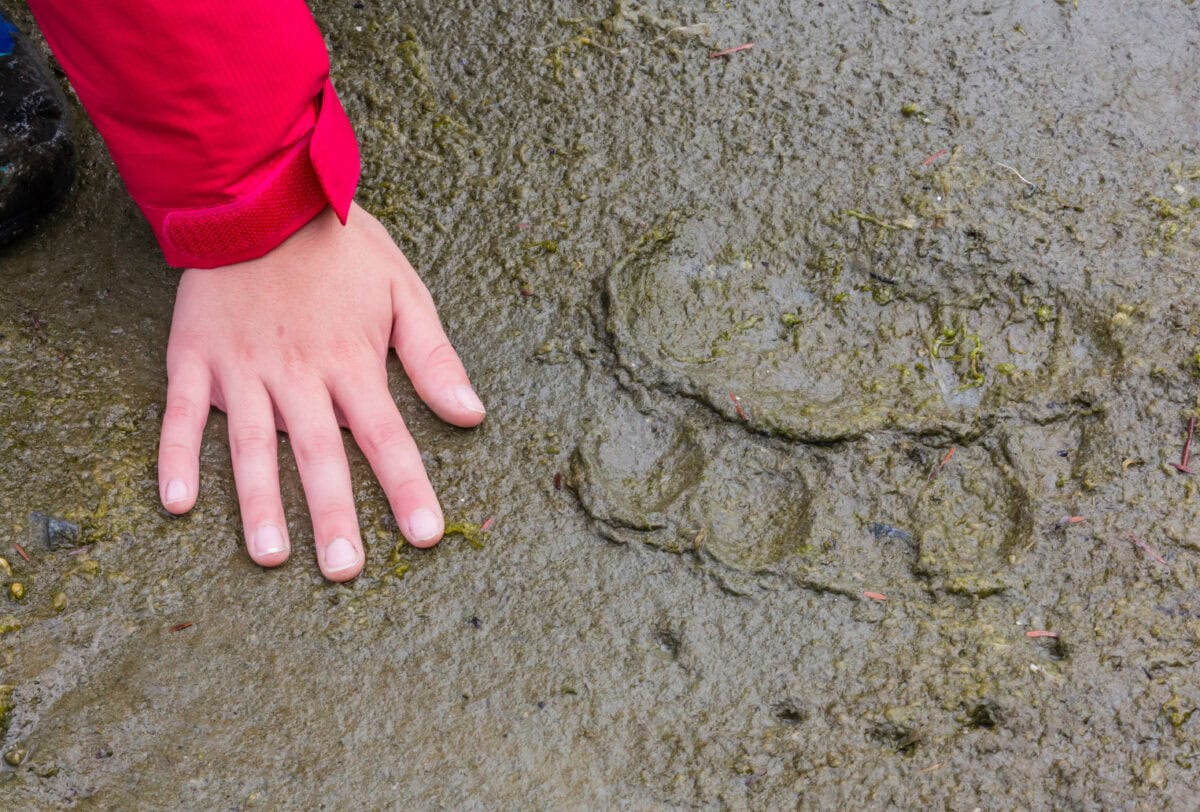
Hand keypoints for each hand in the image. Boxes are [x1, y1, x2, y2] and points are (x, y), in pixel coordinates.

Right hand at [155, 203, 485, 580]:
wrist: (259, 194)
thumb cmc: (341, 247)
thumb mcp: (403, 290)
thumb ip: (433, 356)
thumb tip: (472, 413)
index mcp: (351, 361)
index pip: (386, 437)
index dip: (407, 488)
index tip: (424, 537)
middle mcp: (297, 373)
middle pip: (319, 455)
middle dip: (334, 516)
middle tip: (345, 571)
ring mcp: (241, 367)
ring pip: (248, 446)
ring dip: (258, 503)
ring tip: (268, 557)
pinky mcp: (193, 357)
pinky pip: (180, 413)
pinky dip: (175, 456)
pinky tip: (177, 504)